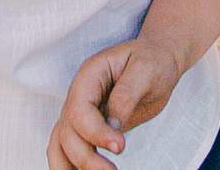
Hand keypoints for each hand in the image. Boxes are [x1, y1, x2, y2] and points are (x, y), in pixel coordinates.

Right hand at [47, 40, 182, 169]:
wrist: (159, 60)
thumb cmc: (153, 60)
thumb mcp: (146, 70)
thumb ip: (126, 95)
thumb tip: (113, 126)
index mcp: (90, 76)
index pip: (79, 110)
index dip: (95, 132)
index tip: (120, 147)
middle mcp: (79, 95)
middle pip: (68, 132)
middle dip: (85, 157)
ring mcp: (80, 111)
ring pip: (61, 144)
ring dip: (72, 166)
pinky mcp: (88, 127)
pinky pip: (69, 148)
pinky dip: (72, 165)